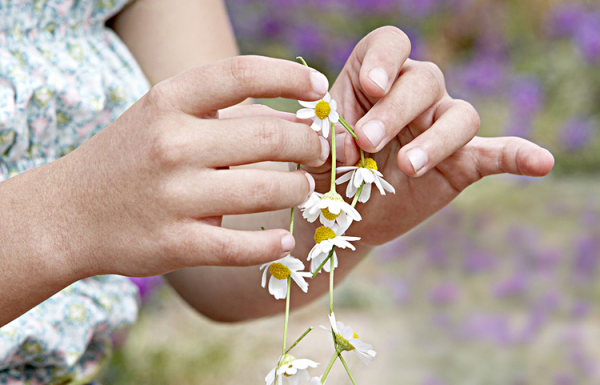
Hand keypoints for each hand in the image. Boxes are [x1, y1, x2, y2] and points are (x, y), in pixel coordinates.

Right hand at [47, 56, 332, 277]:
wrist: (70, 213)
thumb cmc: (132, 157)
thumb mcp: (166, 118)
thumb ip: (227, 113)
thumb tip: (300, 118)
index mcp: (169, 102)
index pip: (242, 73)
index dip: (291, 77)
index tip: (320, 90)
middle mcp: (172, 143)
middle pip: (268, 135)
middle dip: (308, 145)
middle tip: (319, 152)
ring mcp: (173, 196)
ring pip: (265, 191)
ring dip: (299, 190)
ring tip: (303, 189)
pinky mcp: (175, 243)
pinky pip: (241, 246)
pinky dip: (272, 244)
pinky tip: (284, 240)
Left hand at [305, 27, 553, 244]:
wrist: (344, 212)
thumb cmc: (326, 172)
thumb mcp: (314, 150)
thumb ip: (324, 138)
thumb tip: (347, 145)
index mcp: (373, 80)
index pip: (390, 45)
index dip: (383, 60)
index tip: (369, 86)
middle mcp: (412, 95)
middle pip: (424, 80)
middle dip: (395, 111)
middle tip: (367, 143)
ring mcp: (439, 127)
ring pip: (459, 115)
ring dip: (435, 140)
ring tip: (407, 167)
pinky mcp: (461, 162)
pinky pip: (497, 152)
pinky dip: (519, 155)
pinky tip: (541, 162)